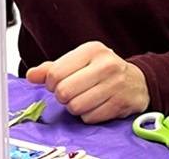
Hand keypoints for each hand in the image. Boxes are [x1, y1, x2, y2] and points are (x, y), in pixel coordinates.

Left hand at [26, 41, 149, 123]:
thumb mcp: (79, 61)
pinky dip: (89, 115)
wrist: (137, 81)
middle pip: (64, 92)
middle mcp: (106, 65)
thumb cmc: (103, 70)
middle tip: (71, 93)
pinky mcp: (121, 103)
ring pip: (76, 107)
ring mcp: (116, 85)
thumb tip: (31, 76)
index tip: (59, 83)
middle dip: (63, 97)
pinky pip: (90, 117)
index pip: (55, 73)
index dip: (51, 83)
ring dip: (75, 107)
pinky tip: (96, 105)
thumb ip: (52, 68)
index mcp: (92, 50)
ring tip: (84, 99)